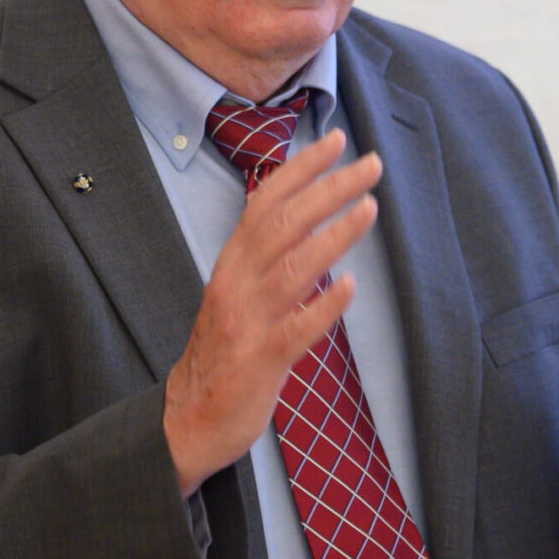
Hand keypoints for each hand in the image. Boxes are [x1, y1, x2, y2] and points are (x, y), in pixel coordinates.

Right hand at [163, 129, 381, 496]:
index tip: (337, 140)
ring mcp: (247, 322)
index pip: (266, 201)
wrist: (188, 419)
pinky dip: (322, 306)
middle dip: (329, 189)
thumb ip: (265, 258)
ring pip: (292, 268)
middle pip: (284, 224)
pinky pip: (295, 329)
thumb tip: (306, 217)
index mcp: (232, 263)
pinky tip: (349, 287)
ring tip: (369, 209)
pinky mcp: (259, 361)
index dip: (301, 168)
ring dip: (333, 236)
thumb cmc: (222, 354)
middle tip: (370, 165)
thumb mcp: (236, 293)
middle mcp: (236, 283)